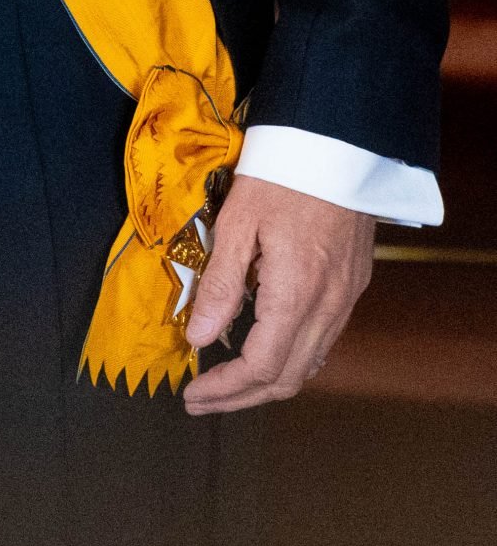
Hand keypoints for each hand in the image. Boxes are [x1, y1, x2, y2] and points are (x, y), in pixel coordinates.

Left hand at [181, 173, 374, 415]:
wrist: (339, 145)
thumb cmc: (281, 175)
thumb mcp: (237, 223)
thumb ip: (220, 284)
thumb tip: (198, 338)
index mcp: (296, 294)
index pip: (260, 366)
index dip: (225, 389)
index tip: (193, 395)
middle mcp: (328, 306)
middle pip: (287, 377)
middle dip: (241, 397)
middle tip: (201, 400)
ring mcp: (346, 298)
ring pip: (308, 363)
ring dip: (266, 381)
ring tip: (225, 382)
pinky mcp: (352, 285)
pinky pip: (323, 340)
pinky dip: (290, 357)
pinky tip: (264, 348)